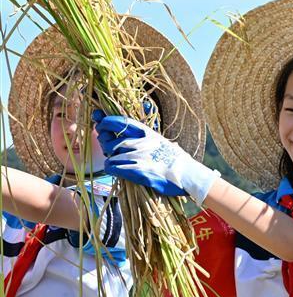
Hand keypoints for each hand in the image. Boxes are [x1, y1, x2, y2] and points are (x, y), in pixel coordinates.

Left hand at [92, 112, 219, 202]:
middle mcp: (139, 143)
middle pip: (109, 139)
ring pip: (109, 155)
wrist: (188, 175)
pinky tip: (117, 169)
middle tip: (108, 145)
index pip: (120, 121)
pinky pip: (112, 167)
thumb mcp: (160, 142)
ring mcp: (136, 157)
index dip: (105, 121)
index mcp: (146, 132)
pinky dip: (111, 168)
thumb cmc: (175, 159)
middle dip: (104, 142)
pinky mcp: (135, 171)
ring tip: (117, 160)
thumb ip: (144, 138)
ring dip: (110, 158)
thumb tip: (129, 135)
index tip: (99, 122)